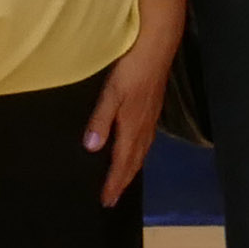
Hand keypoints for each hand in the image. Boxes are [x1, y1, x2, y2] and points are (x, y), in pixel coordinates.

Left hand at [86, 20, 175, 204]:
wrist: (157, 47)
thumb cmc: (132, 68)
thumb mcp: (111, 93)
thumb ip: (101, 120)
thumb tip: (91, 149)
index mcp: (132, 126)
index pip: (122, 162)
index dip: (114, 182)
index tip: (107, 201)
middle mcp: (143, 127)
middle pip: (134, 162)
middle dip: (123, 181)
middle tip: (114, 199)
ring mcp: (150, 118)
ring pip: (141, 152)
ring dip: (132, 169)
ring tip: (124, 180)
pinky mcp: (152, 108)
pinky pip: (145, 140)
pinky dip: (138, 153)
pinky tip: (136, 149)